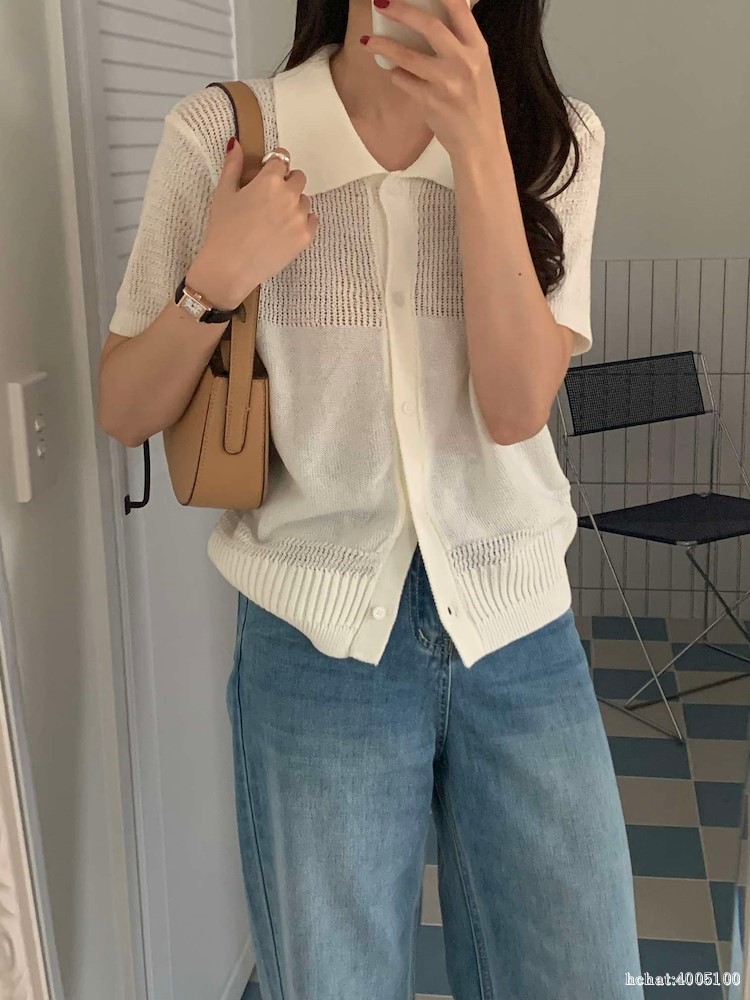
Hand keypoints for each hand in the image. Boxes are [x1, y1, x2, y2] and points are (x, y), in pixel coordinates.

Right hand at [187, 143, 318, 310]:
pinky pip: (312, 220)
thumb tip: (236, 144)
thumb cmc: (223, 230)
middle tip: (269, 201)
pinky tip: (284, 231)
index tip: (267, 174)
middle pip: (298, 178)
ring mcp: (300, 216)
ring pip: (305, 200)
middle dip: (286, 184)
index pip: (282, 158)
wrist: (230, 268)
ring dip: (293, 204)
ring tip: (274, 220)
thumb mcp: (223, 193)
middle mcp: (289, 195)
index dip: (274, 166)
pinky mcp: (306, 236)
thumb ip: (233, 165)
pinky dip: (301, 223)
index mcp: (269, 180)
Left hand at [362, 0, 504, 156]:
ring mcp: (447, 83)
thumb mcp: (478, 67)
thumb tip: (431, 21)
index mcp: (478, 48)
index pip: (458, 8)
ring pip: (407, 56)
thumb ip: (460, 45)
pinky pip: (404, 81)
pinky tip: (397, 75)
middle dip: (401, 10)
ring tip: (367, 41)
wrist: (480, 142)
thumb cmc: (478, 103)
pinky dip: (397, 75)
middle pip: (429, 25)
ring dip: (384, 46)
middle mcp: (464, 62)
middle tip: (381, 3)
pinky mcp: (431, 102)